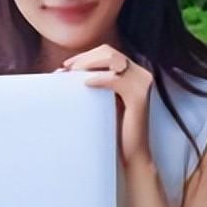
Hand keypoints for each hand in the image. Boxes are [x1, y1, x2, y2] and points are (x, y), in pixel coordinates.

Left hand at [63, 44, 153, 167]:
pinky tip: (86, 83)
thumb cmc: (115, 129)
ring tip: (73, 75)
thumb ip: (94, 83)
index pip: (108, 53)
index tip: (67, 65)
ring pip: (112, 60)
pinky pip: (114, 79)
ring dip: (89, 64)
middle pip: (109, 52)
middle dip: (85, 57)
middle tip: (67, 69)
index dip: (86, 55)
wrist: (132, 154)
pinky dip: (98, 79)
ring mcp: (143, 83)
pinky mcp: (139, 96)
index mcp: (134, 73)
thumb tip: (63, 71)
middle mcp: (142, 74)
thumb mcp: (103, 100)